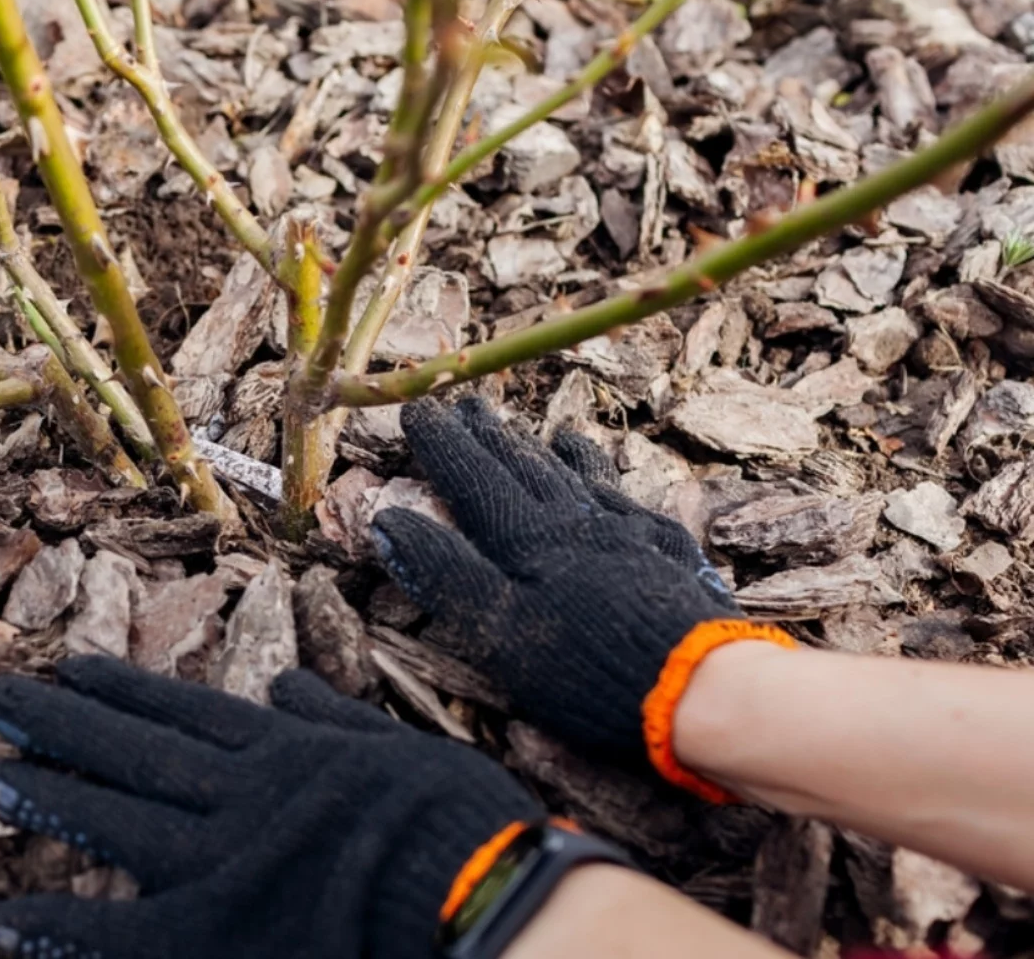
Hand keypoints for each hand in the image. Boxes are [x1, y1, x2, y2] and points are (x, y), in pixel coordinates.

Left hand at [0, 655, 540, 957]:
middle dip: (63, 724)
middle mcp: (237, 795)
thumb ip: (337, 722)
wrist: (477, 897)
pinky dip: (56, 926)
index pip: (184, 712)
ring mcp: (216, 863)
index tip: (72, 668)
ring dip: (48, 795)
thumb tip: (292, 688)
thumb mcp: (401, 750)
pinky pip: (114, 931)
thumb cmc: (460, 828)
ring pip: (114, 818)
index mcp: (286, 753)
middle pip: (133, 751)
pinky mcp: (208, 933)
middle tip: (1, 699)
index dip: (122, 691)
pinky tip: (3, 922)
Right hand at [370, 397, 793, 801]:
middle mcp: (576, 522)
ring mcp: (627, 533)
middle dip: (488, 436)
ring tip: (531, 429)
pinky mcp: (667, 552)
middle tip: (466, 403)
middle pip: (524, 466)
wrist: (701, 687)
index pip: (473, 479)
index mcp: (529, 540)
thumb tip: (390, 520)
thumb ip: (444, 573)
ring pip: (575, 476)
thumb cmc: (588, 668)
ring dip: (544, 450)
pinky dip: (600, 476)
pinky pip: (624, 497)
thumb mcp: (498, 632)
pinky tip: (600, 474)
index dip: (442, 445)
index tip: (417, 410)